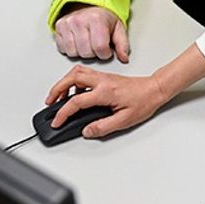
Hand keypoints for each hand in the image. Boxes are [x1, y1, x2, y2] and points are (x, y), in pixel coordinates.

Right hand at [45, 65, 170, 137]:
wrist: (154, 89)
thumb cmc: (144, 102)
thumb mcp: (124, 120)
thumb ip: (103, 127)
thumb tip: (87, 131)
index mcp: (105, 92)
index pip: (76, 101)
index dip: (63, 113)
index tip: (56, 121)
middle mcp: (102, 81)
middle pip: (71, 78)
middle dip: (56, 90)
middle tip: (49, 102)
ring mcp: (103, 77)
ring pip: (76, 72)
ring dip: (64, 83)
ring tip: (59, 97)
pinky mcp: (105, 77)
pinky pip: (84, 74)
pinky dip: (74, 81)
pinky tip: (75, 92)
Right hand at [54, 4, 129, 62]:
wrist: (89, 2)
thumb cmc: (104, 16)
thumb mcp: (118, 27)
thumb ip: (122, 44)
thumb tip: (124, 58)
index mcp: (97, 19)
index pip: (100, 48)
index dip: (105, 54)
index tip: (106, 50)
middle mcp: (80, 20)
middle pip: (86, 52)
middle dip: (94, 53)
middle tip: (97, 45)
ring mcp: (67, 23)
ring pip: (73, 53)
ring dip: (81, 52)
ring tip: (87, 43)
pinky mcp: (58, 27)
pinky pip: (63, 49)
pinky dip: (71, 49)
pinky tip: (77, 42)